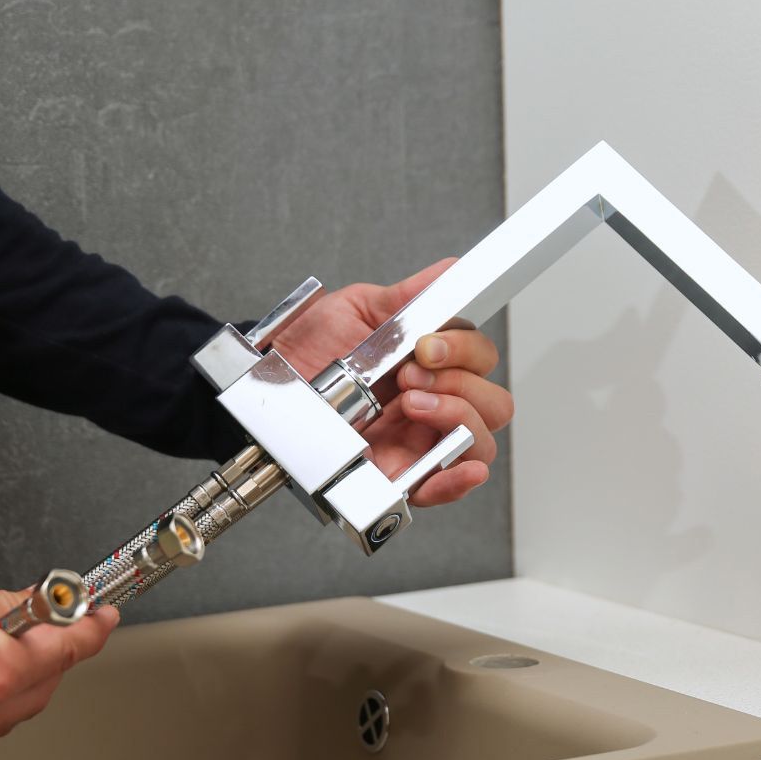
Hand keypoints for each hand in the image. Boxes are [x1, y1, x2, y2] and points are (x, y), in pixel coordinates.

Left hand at [269, 257, 512, 506]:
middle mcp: (432, 404)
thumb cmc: (309, 349)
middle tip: (410, 376)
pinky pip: (443, 487)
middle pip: (492, 404)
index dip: (466, 350)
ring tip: (411, 406)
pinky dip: (459, 480)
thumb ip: (410, 295)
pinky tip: (459, 468)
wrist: (269, 381)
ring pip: (479, 443)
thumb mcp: (357, 308)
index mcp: (430, 365)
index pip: (480, 360)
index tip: (427, 345)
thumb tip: (455, 271)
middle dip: (459, 385)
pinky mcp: (397, 476)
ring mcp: (417, 442)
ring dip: (457, 420)